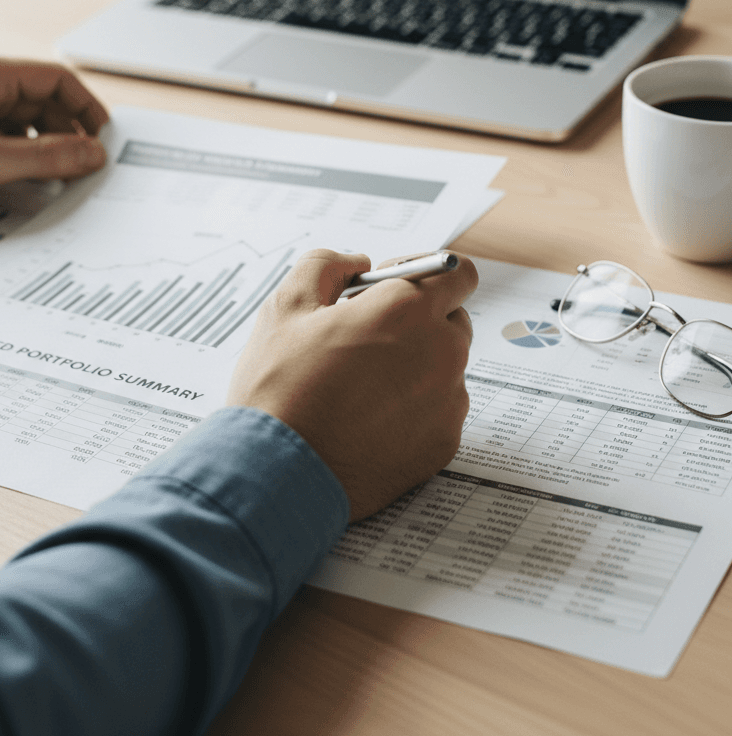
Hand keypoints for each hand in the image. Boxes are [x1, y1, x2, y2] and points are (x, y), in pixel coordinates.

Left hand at [0, 54, 109, 211]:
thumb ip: (47, 158)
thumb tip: (92, 153)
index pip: (56, 80)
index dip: (87, 109)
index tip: (102, 140)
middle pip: (40, 101)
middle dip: (65, 134)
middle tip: (78, 169)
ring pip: (18, 120)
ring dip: (39, 146)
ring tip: (47, 179)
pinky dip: (14, 151)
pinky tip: (13, 177)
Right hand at [226, 249, 476, 520]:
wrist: (276, 473)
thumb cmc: (278, 387)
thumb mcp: (286, 305)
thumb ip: (327, 265)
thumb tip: (358, 262)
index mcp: (407, 310)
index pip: (459, 273)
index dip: (427, 274)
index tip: (393, 290)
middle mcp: (441, 352)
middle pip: (452, 320)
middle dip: (417, 321)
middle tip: (365, 338)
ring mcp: (447, 402)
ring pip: (445, 368)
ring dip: (414, 367)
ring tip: (358, 387)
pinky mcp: (443, 444)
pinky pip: (439, 412)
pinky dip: (412, 410)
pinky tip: (366, 420)